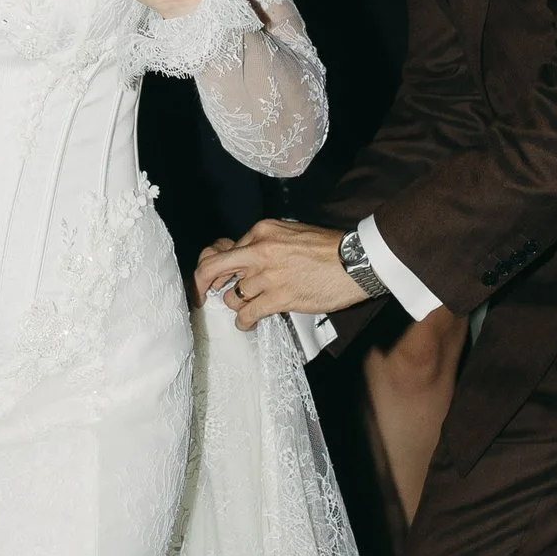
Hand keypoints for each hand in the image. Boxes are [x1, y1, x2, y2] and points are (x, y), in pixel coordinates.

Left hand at [196, 219, 358, 325]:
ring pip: (232, 296)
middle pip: (213, 268)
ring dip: (236, 305)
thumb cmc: (329, 248)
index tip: (214, 278)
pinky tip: (248, 324)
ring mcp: (268, 275)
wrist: (356, 261)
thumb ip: (266, 244)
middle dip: (201, 284)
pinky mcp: (279, 297)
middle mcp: (260, 250)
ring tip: (245, 310)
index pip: (226, 249)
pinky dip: (243, 322)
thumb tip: (244, 259)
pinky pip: (247, 314)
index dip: (218, 267)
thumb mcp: (292, 233)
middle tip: (200, 296)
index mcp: (262, 231)